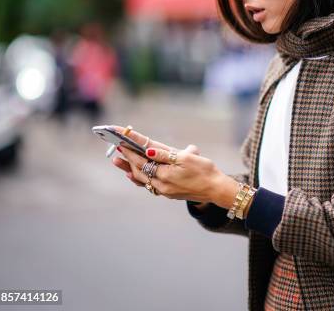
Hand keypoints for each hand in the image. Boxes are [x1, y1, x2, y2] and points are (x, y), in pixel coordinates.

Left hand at [116, 145, 239, 208]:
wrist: (216, 189)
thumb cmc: (205, 171)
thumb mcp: (187, 158)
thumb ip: (165, 155)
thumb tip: (148, 150)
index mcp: (165, 174)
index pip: (142, 159)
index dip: (131, 150)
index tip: (120, 141)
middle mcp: (161, 184)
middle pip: (139, 170)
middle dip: (127, 159)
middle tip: (116, 149)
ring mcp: (164, 190)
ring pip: (141, 179)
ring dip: (129, 169)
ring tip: (118, 162)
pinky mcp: (169, 193)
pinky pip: (148, 185)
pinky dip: (139, 179)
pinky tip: (134, 176)